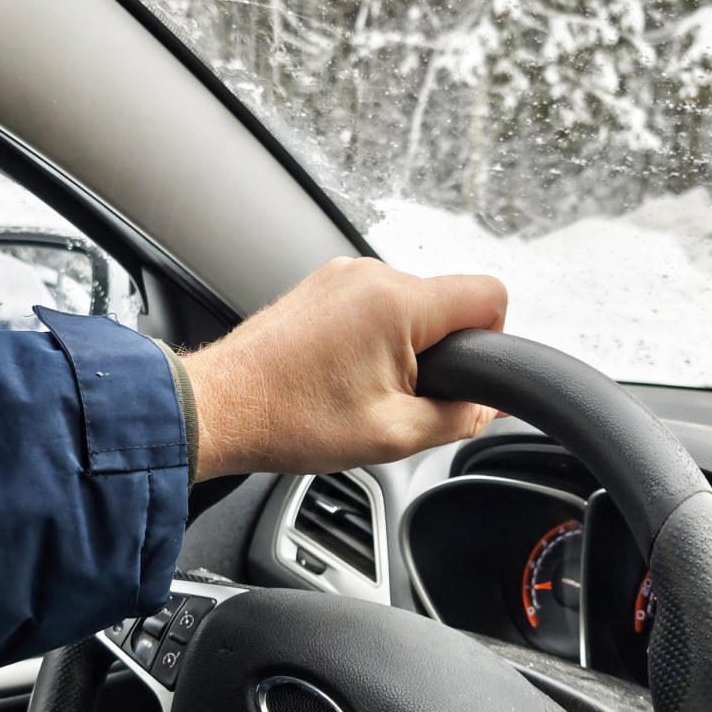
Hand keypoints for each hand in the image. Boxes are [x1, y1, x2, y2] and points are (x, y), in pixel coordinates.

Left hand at [180, 257, 506, 480]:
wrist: (219, 409)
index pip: (489, 296)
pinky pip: (372, 306)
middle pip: (446, 303)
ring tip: (360, 390)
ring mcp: (341, 276)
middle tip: (400, 399)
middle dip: (439, 353)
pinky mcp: (320, 287)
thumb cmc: (289, 419)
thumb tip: (490, 409)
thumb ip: (457, 417)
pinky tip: (341, 376)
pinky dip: (372, 340)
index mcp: (397, 302)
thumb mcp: (393, 435)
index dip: (493, 340)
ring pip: (408, 307)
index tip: (464, 378)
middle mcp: (370, 275)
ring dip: (403, 348)